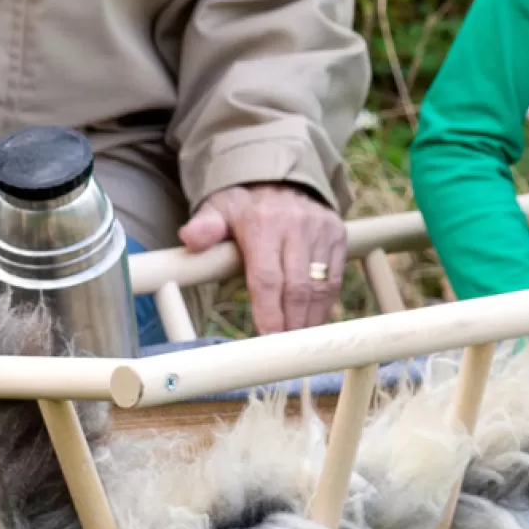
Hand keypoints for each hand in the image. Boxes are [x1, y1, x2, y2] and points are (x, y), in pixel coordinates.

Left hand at [179, 183, 345, 334]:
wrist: (280, 176)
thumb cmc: (243, 204)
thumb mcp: (217, 208)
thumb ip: (205, 226)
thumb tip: (190, 238)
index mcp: (263, 223)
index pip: (267, 277)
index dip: (269, 312)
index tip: (268, 339)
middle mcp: (297, 225)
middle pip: (297, 288)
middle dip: (291, 324)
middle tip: (284, 352)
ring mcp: (321, 230)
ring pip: (320, 287)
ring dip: (309, 320)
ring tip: (298, 345)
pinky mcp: (338, 235)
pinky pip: (333, 279)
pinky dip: (324, 305)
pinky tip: (312, 323)